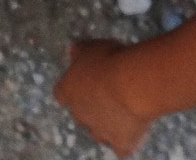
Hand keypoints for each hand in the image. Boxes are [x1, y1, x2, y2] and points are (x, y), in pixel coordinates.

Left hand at [56, 40, 153, 156]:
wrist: (130, 84)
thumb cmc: (108, 60)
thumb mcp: (90, 47)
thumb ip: (79, 50)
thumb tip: (71, 49)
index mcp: (68, 90)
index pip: (61, 94)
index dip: (72, 90)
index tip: (82, 83)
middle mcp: (79, 114)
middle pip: (80, 115)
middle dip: (91, 108)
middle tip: (108, 95)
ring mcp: (99, 131)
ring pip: (99, 133)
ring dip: (107, 126)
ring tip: (123, 114)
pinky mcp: (120, 143)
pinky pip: (121, 148)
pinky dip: (126, 143)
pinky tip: (134, 134)